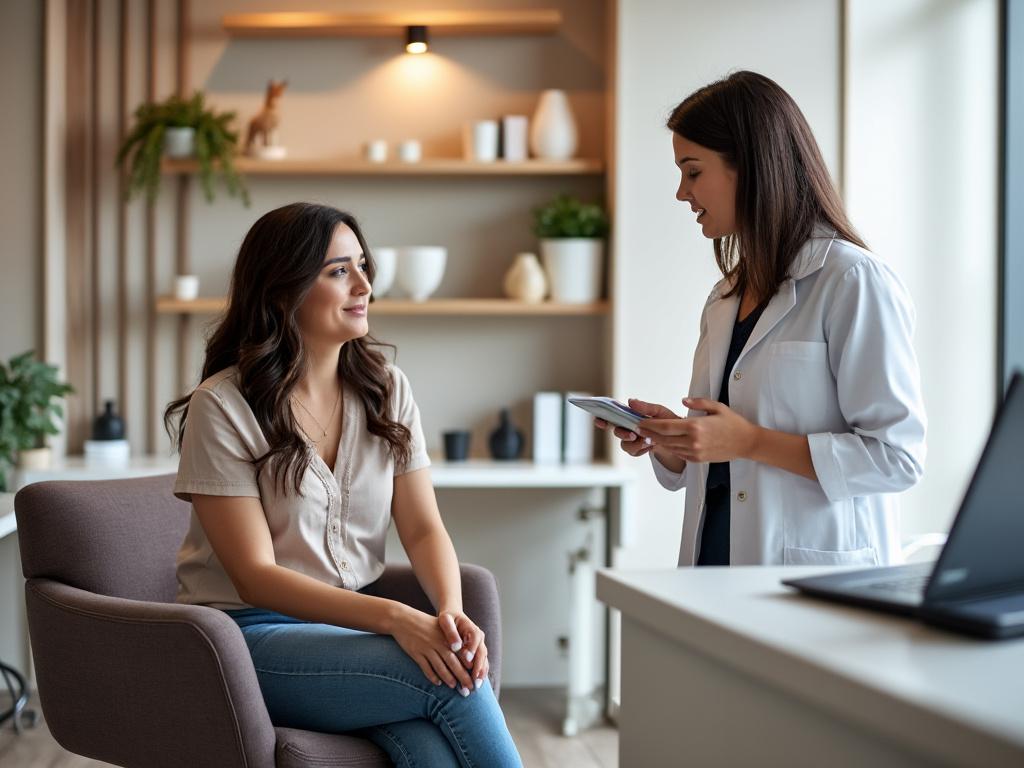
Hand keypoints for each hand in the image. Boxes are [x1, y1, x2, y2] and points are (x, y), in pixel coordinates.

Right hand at [391, 605, 475, 694]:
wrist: (403, 619)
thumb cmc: (425, 624)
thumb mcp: (441, 628)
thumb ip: (453, 639)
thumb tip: (467, 655)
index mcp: (447, 636)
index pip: (462, 653)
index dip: (470, 667)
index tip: (476, 677)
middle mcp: (439, 643)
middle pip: (453, 663)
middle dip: (463, 677)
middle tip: (469, 689)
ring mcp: (427, 648)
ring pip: (440, 667)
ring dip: (448, 678)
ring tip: (454, 686)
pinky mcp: (416, 653)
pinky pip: (426, 668)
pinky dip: (432, 676)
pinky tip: (437, 683)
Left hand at [438, 611, 488, 689]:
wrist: (453, 616)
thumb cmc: (447, 617)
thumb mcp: (445, 620)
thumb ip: (450, 631)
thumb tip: (456, 647)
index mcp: (471, 628)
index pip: (475, 639)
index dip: (472, 650)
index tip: (468, 661)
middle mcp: (479, 637)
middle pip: (482, 652)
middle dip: (479, 667)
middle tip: (474, 680)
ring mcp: (480, 645)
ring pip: (484, 660)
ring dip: (481, 673)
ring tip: (476, 685)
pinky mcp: (477, 652)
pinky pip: (481, 663)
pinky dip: (479, 673)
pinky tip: (476, 683)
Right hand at [595, 399, 678, 457]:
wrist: (678, 437)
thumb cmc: (667, 421)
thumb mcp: (659, 411)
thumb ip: (645, 407)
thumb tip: (630, 401)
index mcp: (629, 416)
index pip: (612, 416)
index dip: (602, 418)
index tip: (599, 419)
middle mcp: (627, 428)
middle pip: (616, 432)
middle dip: (622, 434)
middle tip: (633, 434)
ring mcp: (631, 440)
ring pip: (624, 445)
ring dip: (634, 444)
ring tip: (648, 441)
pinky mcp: (636, 449)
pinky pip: (634, 452)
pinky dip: (642, 449)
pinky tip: (651, 445)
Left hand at [636, 397, 759, 462]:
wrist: (746, 443)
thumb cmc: (733, 423)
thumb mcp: (717, 407)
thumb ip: (698, 402)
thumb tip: (683, 401)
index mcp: (695, 426)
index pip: (665, 426)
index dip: (650, 425)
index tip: (640, 422)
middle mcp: (693, 441)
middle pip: (663, 438)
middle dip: (648, 433)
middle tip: (637, 429)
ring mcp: (695, 452)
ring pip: (669, 447)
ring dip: (657, 441)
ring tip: (646, 435)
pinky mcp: (698, 459)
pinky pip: (679, 454)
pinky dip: (669, 448)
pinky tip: (663, 443)